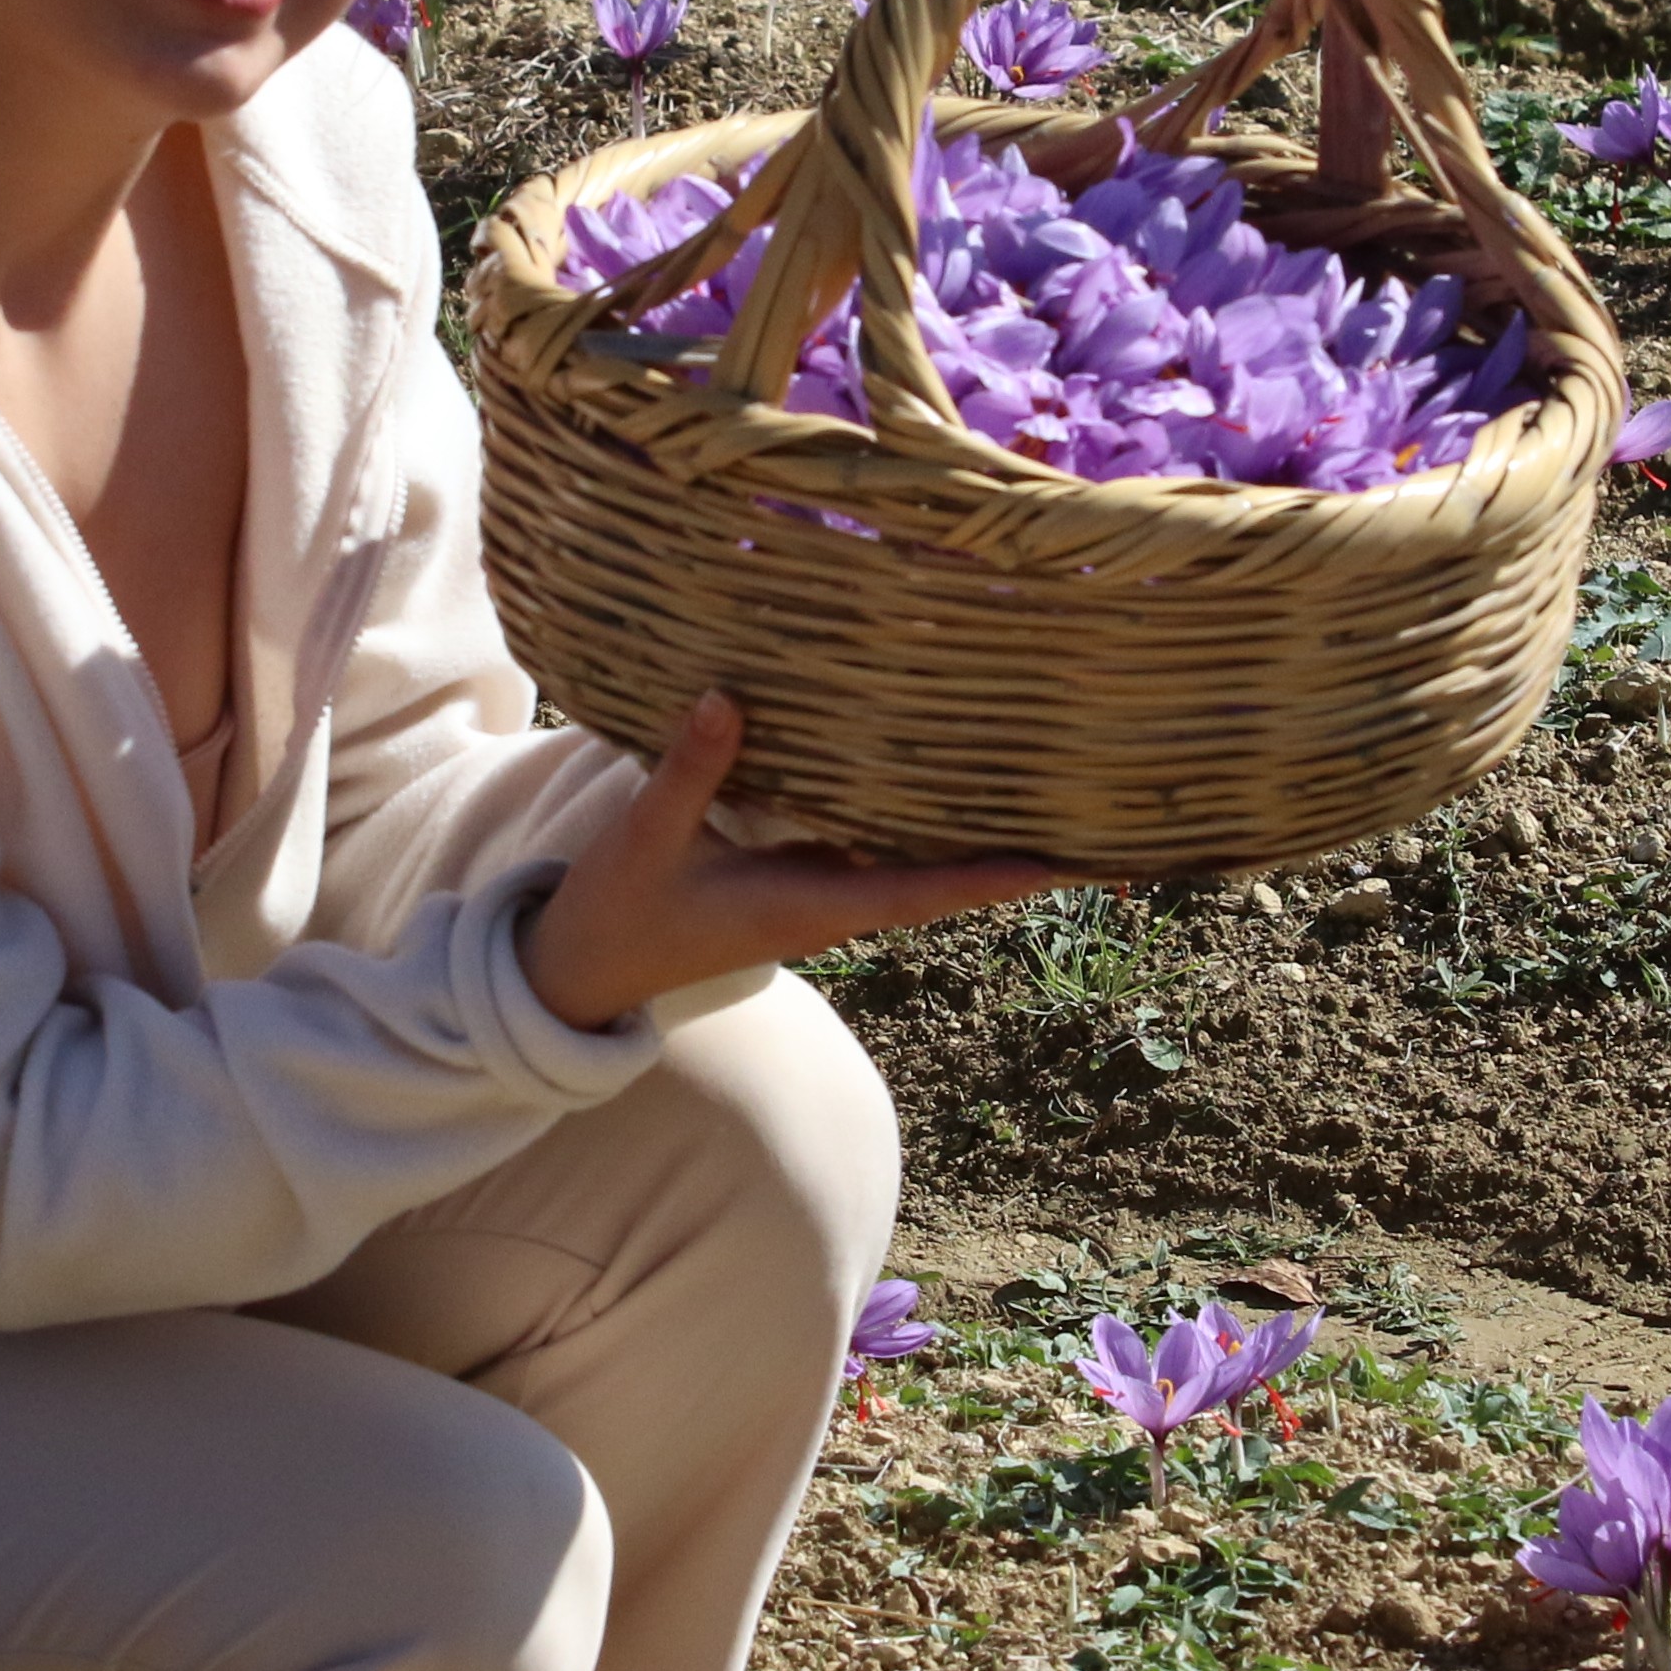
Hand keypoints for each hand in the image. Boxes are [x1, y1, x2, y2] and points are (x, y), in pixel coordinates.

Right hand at [517, 692, 1058, 1032]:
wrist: (585, 972)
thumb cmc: (618, 913)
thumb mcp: (645, 838)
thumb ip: (689, 771)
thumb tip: (727, 698)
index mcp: (805, 906)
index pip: (917, 894)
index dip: (988, 876)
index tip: (1059, 861)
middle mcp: (827, 903)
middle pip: (936, 877)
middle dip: (1006, 847)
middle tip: (1084, 805)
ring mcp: (815, 891)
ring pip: (908, 860)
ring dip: (965, 827)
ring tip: (1033, 777)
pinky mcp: (796, 875)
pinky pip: (870, 844)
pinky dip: (910, 815)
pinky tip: (936, 771)